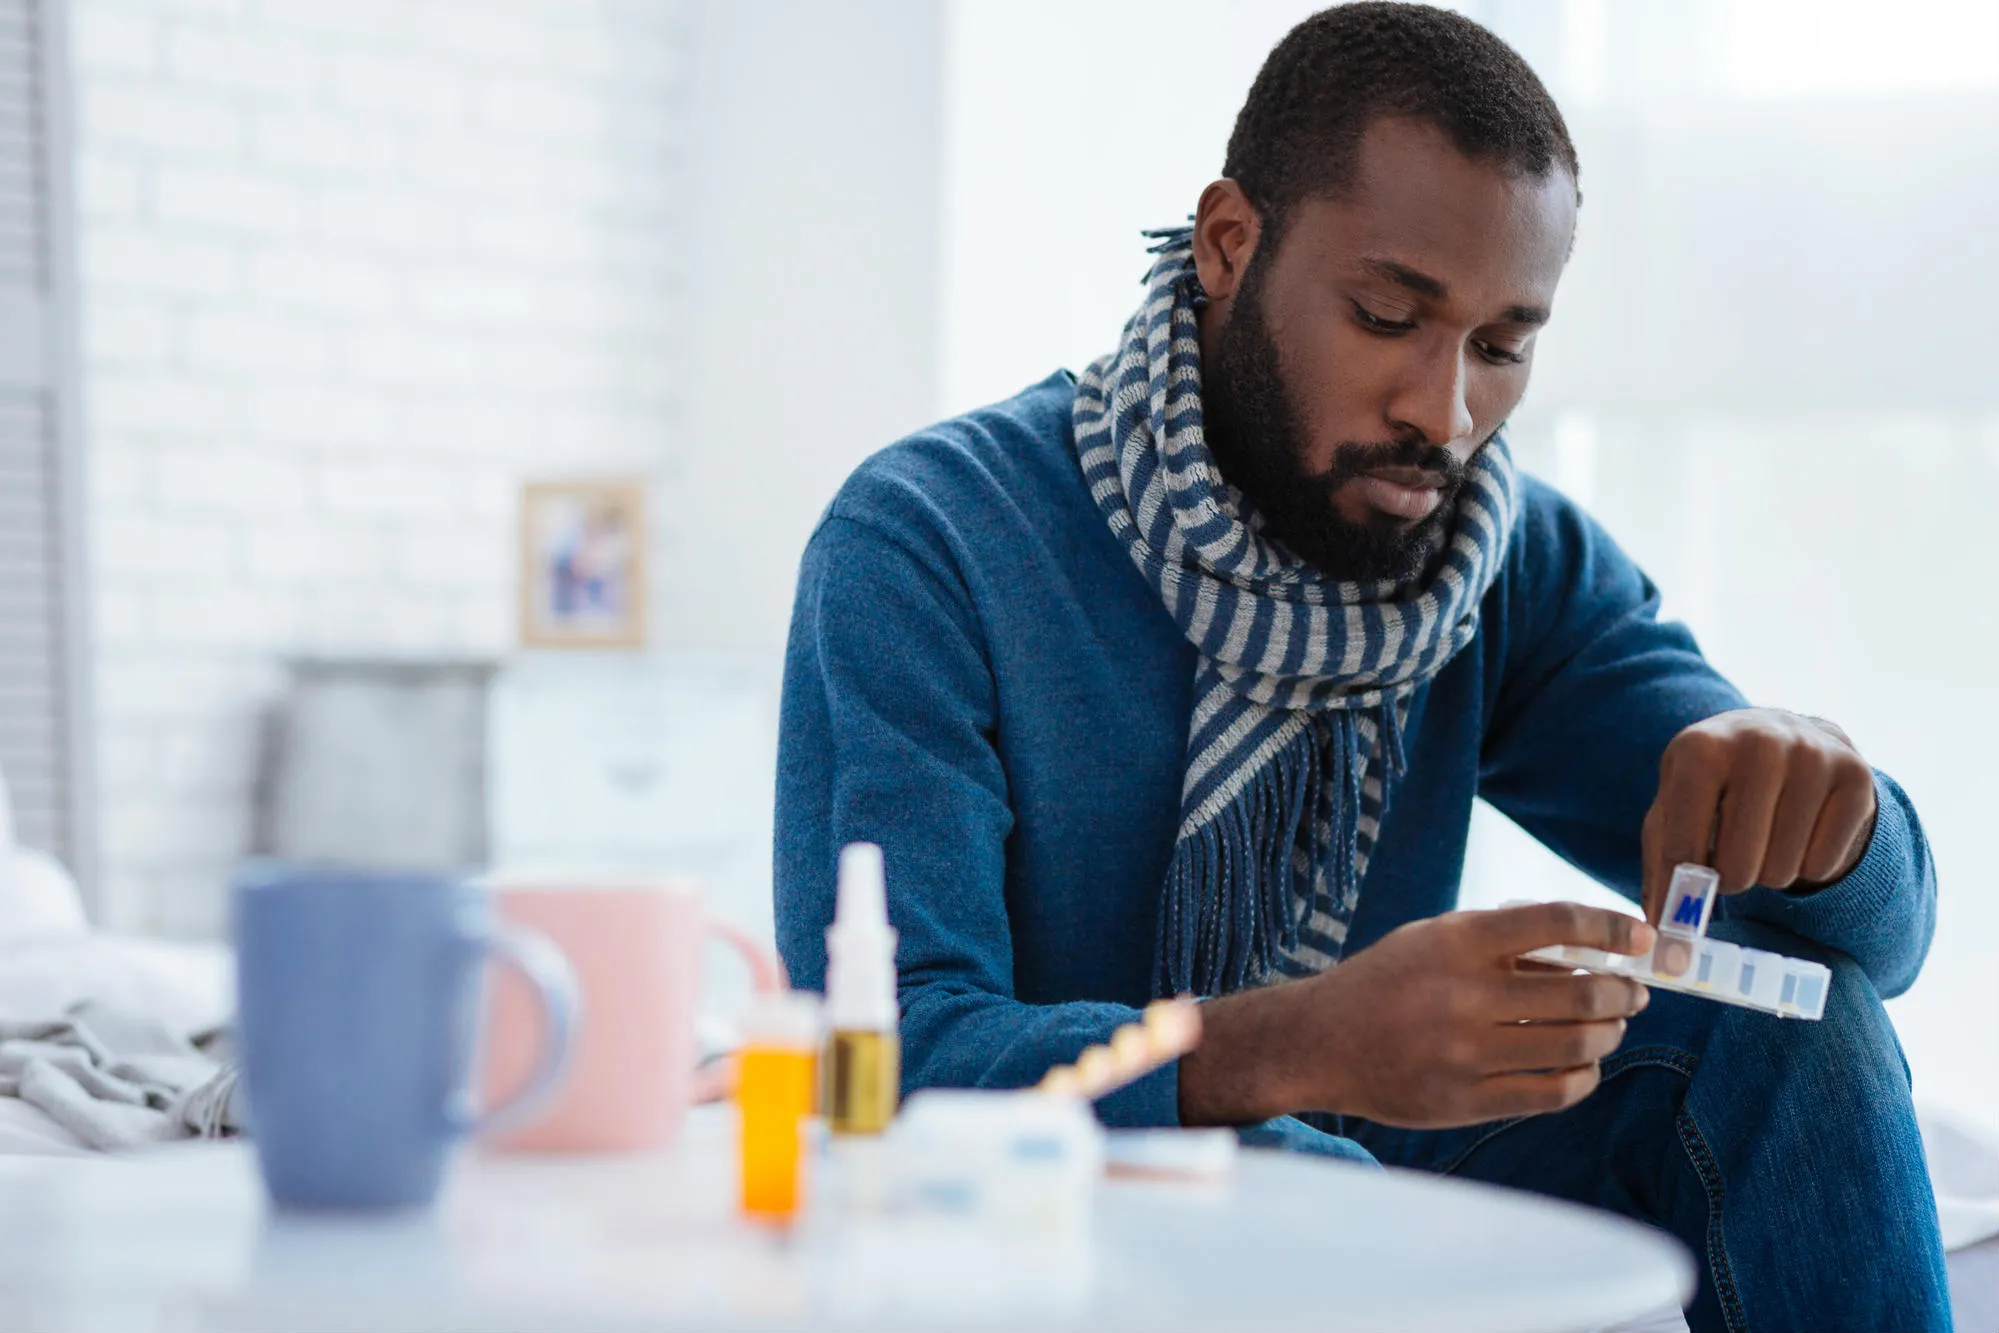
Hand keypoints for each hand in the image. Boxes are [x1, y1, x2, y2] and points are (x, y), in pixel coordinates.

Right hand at [1179, 903, 1653, 1129]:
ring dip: (1609, 1033)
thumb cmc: (1387, 982)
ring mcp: (1465, 1052)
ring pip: (1576, 1045)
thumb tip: (1590, 954)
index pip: (1556, 923)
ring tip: (1610, 1027)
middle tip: (1633, 993)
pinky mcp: (1466, 1101)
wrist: (1319, 1042)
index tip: (1642, 938)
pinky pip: (1554, 1092)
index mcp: (1456, 941)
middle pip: (1582, 992)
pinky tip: (1585, 1066)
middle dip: (1624, 992)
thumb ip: (1502, 940)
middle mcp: (1463, 994)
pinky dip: (1585, 1077)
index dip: (1611, 929)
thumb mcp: (1433, 939)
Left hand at [1641, 708, 1877, 922]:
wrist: (1784, 733)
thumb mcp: (1675, 806)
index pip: (1682, 846)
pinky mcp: (1857, 777)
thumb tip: (1659, 928)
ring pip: (1782, 871)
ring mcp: (1813, 757)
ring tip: (1766, 837)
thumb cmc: (1716, 782)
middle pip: (1737, 867)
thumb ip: (1662, 864)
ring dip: (1770, 872)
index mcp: (1700, 748)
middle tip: (1732, 857)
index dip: (1682, 888)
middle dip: (1731, 878)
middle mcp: (1759, 745)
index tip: (1682, 912)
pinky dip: (1809, 866)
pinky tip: (1801, 833)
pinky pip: (1824, 865)